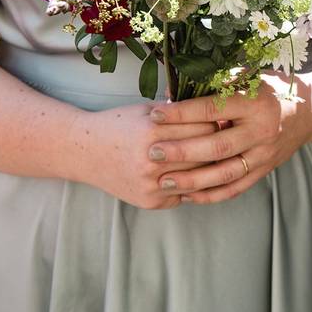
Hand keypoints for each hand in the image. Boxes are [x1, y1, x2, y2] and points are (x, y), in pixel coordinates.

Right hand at [69, 103, 217, 209]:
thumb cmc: (120, 124)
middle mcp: (152, 160)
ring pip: (200, 177)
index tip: (225, 120)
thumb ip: (180, 112)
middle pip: (206, 154)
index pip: (205, 128)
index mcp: (153, 131)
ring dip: (211, 168)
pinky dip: (194, 185)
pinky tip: (199, 175)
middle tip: (228, 139)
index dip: (217, 124)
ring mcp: (150, 184)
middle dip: (219, 145)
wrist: (83, 150)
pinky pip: (186, 194)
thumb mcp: (148, 110)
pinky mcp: (150, 201)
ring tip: (219, 157)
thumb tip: (219, 112)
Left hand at [147, 74, 304, 204]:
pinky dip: (212, 195)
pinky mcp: (265, 170)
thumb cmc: (270, 90)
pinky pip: (236, 188)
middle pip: (217, 146)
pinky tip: (188, 195)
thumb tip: (173, 91)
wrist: (307, 112)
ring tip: (165, 181)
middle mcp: (262, 130)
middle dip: (182, 151)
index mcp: (255, 102)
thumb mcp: (249, 76)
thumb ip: (215, 82)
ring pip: (225, 173)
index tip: (155, 115)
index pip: (212, 108)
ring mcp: (264, 154)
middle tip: (153, 153)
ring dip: (193, 180)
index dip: (182, 113)